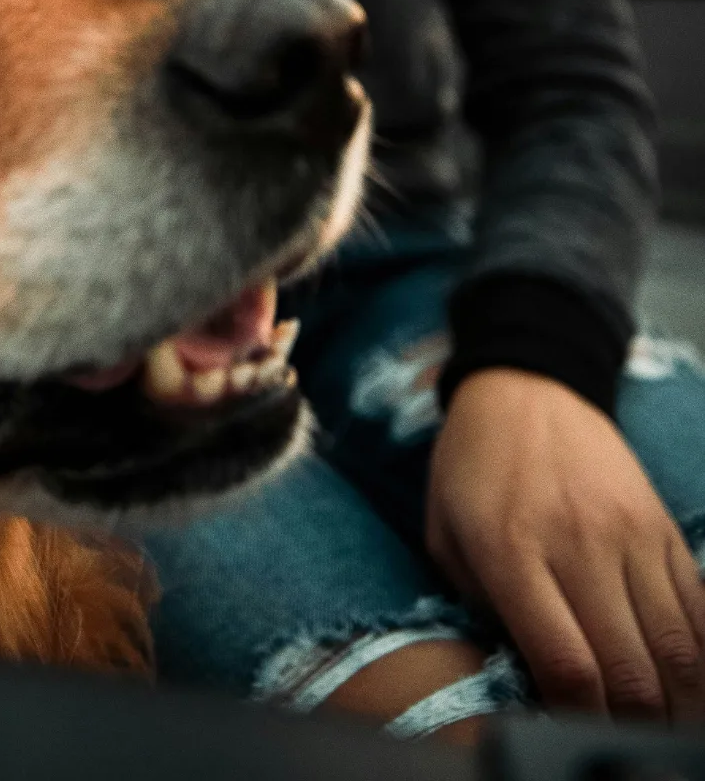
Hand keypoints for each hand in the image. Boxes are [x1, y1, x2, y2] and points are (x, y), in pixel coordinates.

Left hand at [427, 368, 704, 720]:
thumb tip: (528, 679)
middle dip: (632, 725)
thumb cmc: (472, 468)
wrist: (526, 387)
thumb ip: (479, 609)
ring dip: (675, 702)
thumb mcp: (447, 536)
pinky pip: (697, 608)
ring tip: (658, 722)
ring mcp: (629, 533)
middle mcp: (577, 543)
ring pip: (678, 649)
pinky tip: (685, 679)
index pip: (567, 665)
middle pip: (632, 672)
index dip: (579, 721)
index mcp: (511, 551)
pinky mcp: (661, 525)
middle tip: (620, 737)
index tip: (573, 733)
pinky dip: (697, 655)